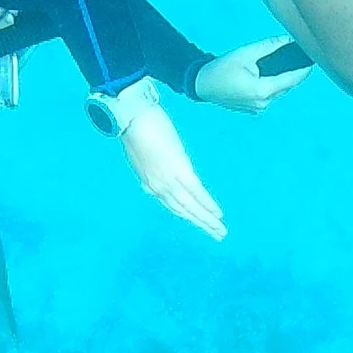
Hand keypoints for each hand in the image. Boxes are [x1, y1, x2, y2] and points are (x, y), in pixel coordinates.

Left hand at [120, 102, 226, 239]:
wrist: (132, 117)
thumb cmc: (135, 128)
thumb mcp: (140, 154)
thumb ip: (149, 167)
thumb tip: (155, 173)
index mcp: (148, 183)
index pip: (170, 205)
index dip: (187, 215)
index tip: (198, 222)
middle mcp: (158, 187)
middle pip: (183, 211)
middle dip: (200, 224)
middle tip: (217, 235)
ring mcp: (169, 180)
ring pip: (191, 207)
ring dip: (207, 220)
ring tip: (220, 231)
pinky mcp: (180, 171)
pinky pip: (197, 193)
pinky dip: (208, 205)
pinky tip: (218, 214)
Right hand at [192, 36, 313, 114]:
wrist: (202, 85)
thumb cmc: (221, 67)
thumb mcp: (245, 53)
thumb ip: (269, 46)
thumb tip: (288, 39)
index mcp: (262, 91)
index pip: (291, 80)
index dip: (305, 70)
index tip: (315, 60)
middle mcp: (263, 103)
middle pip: (287, 86)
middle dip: (295, 73)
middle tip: (305, 58)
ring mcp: (259, 108)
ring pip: (279, 92)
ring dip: (285, 80)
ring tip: (293, 65)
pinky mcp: (254, 109)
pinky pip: (270, 96)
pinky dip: (274, 85)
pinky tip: (274, 74)